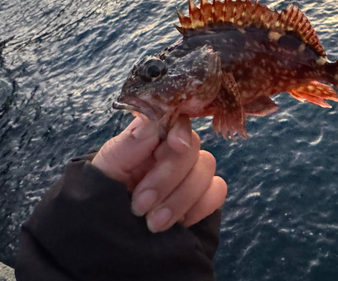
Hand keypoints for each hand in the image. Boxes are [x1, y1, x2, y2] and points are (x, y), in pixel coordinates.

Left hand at [92, 115, 226, 232]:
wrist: (108, 233)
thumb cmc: (104, 194)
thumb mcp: (105, 170)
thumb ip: (125, 146)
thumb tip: (150, 125)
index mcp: (152, 138)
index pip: (176, 120)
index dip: (180, 130)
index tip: (174, 145)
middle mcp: (176, 152)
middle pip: (192, 148)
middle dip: (167, 179)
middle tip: (140, 205)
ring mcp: (192, 174)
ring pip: (206, 170)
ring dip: (181, 199)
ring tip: (153, 222)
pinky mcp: (204, 197)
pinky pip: (217, 192)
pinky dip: (199, 207)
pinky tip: (180, 222)